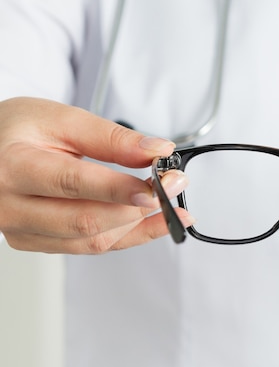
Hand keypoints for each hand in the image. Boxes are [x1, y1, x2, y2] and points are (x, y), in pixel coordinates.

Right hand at [0, 97, 194, 253]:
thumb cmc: (19, 129)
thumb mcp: (62, 119)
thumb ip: (111, 137)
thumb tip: (157, 151)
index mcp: (14, 167)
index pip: (74, 183)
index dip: (121, 189)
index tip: (161, 184)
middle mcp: (11, 206)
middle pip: (86, 220)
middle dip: (139, 207)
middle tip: (174, 186)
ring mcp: (21, 231)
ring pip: (92, 241)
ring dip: (139, 226)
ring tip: (171, 205)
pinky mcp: (34, 243)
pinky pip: (88, 247)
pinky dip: (126, 236)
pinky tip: (154, 223)